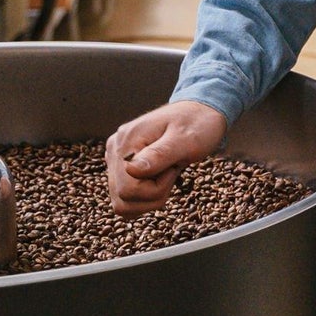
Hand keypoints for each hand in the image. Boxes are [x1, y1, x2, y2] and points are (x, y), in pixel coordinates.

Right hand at [104, 100, 227, 219]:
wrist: (200, 113)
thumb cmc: (197, 124)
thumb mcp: (186, 139)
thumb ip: (159, 155)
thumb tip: (131, 170)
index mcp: (128, 140)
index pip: (128, 189)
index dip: (155, 188)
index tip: (173, 168)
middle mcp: (116, 148)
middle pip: (123, 198)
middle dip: (154, 194)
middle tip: (171, 170)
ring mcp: (116, 157)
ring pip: (121, 203)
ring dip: (148, 198)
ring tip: (164, 174)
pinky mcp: (121, 165)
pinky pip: (125, 198)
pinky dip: (143, 197)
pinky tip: (157, 180)